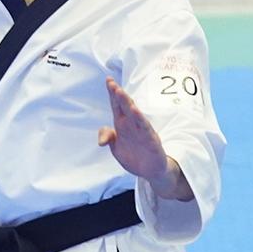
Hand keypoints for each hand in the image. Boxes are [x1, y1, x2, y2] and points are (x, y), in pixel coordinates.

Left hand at [100, 77, 189, 197]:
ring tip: (120, 92)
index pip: (117, 106)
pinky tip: (135, 111)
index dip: (112, 94)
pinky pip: (145, 128)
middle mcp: (132, 125)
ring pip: (134, 114)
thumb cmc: (134, 156)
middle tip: (112, 83)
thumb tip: (101, 139)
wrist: (150, 171)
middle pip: (125, 106)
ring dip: (127, 103)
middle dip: (118, 95)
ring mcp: (142, 131)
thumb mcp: (116, 148)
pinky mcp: (151, 140)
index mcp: (123, 125)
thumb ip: (108, 138)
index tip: (108, 80)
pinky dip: (139, 119)